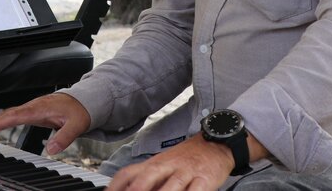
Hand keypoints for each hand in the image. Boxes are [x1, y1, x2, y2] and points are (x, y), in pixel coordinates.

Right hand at [0, 93, 91, 154]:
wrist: (83, 100)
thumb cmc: (79, 110)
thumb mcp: (77, 125)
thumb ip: (64, 137)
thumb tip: (51, 149)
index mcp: (39, 109)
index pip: (14, 116)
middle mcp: (32, 107)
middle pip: (5, 116)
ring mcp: (30, 109)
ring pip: (6, 116)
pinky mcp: (31, 113)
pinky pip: (11, 117)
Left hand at [107, 136, 233, 190]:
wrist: (215, 144)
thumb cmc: (186, 159)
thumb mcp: (163, 166)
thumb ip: (147, 180)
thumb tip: (126, 190)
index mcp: (154, 164)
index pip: (129, 172)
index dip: (116, 185)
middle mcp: (168, 166)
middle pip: (149, 175)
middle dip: (138, 189)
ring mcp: (186, 172)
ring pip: (173, 184)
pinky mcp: (204, 179)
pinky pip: (196, 190)